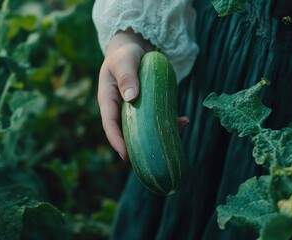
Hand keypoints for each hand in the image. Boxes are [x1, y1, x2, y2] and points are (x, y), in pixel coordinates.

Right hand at [97, 29, 188, 160]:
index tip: (126, 155)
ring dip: (161, 135)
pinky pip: (158, 119)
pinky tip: (183, 120)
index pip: (109, 125)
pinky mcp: (148, 107)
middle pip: (127, 133)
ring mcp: (135, 110)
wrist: (135, 47)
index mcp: (108, 100)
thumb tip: (131, 97)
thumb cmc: (125, 53)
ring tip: (180, 129)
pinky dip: (170, 122)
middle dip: (140, 148)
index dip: (116, 141)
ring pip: (145, 129)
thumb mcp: (124, 61)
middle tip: (153, 159)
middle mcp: (121, 109)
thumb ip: (126, 76)